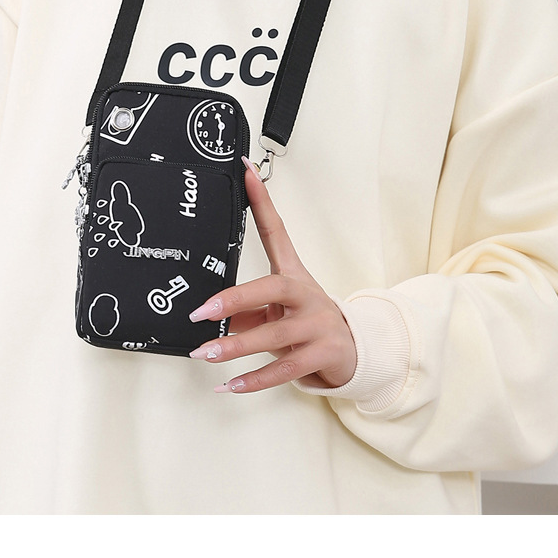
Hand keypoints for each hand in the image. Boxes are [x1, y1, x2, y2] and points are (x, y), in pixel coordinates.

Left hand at [188, 157, 356, 393]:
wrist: (356, 351)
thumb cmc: (307, 323)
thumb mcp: (276, 311)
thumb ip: (245, 312)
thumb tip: (210, 321)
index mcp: (293, 274)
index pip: (276, 230)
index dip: (262, 200)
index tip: (246, 171)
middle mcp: (307, 294)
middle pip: (273, 287)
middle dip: (235, 299)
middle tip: (201, 312)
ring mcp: (318, 324)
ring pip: (276, 334)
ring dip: (238, 346)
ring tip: (206, 354)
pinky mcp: (324, 354)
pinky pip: (285, 370)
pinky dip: (254, 381)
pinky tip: (229, 386)